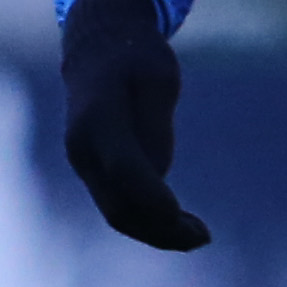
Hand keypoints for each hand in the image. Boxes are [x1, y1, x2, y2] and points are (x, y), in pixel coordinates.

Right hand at [60, 0, 211, 249]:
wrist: (98, 49)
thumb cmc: (135, 57)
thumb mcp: (158, 79)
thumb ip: (155, 126)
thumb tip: (157, 172)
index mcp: (97, 118)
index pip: (124, 170)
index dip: (154, 199)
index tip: (184, 215)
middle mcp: (83, 148)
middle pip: (119, 205)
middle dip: (161, 228)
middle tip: (203, 237)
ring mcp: (87, 164)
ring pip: (119, 213)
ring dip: (158, 232)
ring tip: (199, 236)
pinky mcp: (97, 172)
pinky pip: (122, 206)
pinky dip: (151, 222)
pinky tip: (183, 227)